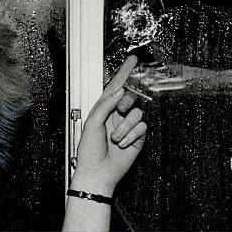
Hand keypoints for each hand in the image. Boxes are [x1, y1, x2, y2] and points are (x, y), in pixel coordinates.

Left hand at [72, 55, 146, 194]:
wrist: (97, 172)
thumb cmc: (89, 150)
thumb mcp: (92, 123)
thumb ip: (105, 104)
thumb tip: (120, 91)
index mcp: (103, 109)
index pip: (115, 87)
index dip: (124, 73)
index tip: (132, 60)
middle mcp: (116, 115)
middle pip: (130, 97)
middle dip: (126, 103)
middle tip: (119, 110)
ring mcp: (127, 126)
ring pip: (137, 113)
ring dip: (125, 126)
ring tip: (114, 138)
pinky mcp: (137, 137)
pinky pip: (142, 127)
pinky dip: (131, 135)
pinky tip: (122, 143)